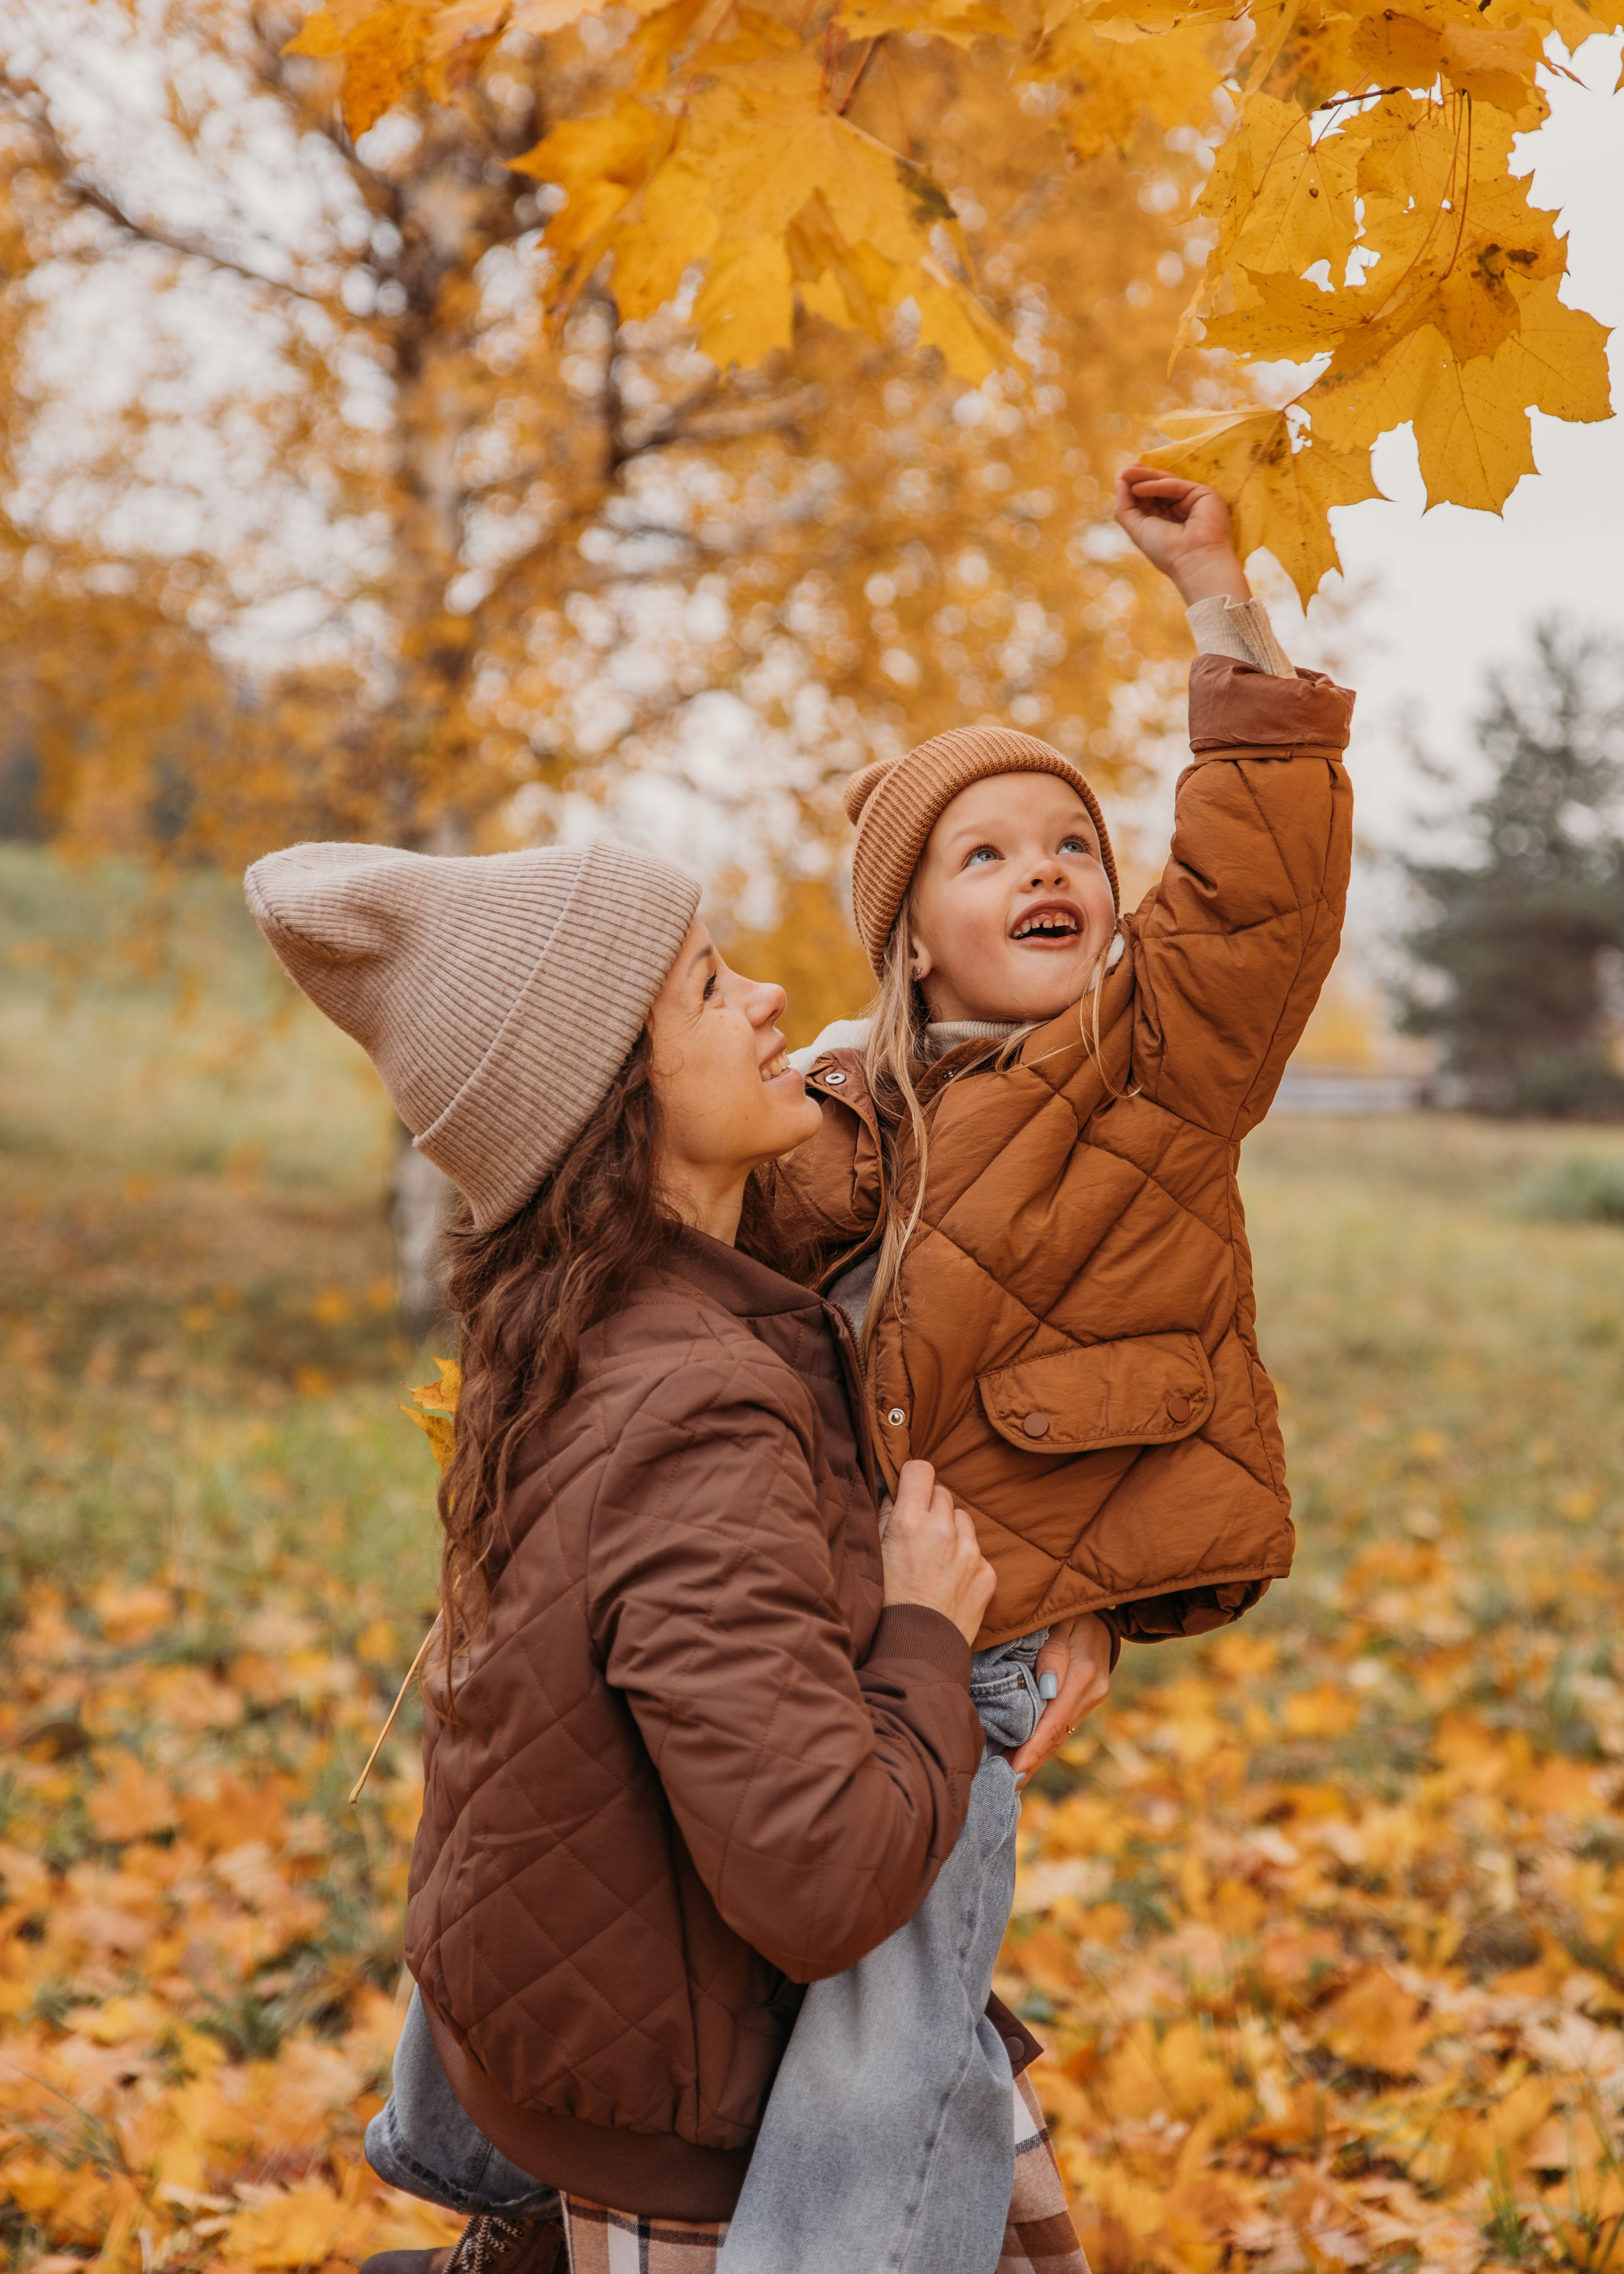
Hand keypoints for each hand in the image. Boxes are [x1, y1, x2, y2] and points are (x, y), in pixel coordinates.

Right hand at [880, 1459, 995, 1647]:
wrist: (916, 1649)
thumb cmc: (886, 1602)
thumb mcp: (875, 1554)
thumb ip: (887, 1516)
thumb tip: (898, 1491)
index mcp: (909, 1521)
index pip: (920, 1469)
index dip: (913, 1478)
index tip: (910, 1491)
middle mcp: (943, 1530)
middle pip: (943, 1492)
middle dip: (931, 1506)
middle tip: (920, 1531)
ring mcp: (969, 1552)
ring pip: (963, 1519)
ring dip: (951, 1530)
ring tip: (936, 1558)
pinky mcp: (986, 1572)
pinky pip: (978, 1551)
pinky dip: (966, 1559)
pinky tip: (950, 1580)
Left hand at [1008, 1612, 1112, 1782]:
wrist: (1102, 1609)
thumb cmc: (1072, 1608)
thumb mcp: (1063, 1618)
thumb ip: (1054, 1652)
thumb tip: (1047, 1689)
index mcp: (1084, 1673)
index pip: (1055, 1720)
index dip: (1033, 1748)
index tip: (1012, 1770)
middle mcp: (1090, 1693)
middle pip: (1056, 1736)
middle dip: (1030, 1762)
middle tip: (1001, 1785)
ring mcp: (1090, 1699)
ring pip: (1059, 1736)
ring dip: (1034, 1757)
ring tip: (1006, 1780)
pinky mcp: (1085, 1700)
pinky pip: (1061, 1727)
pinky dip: (1041, 1744)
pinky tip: (1022, 1758)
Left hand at [1114, 463, 1250, 607]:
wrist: (1194, 562)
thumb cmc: (1166, 552)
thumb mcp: (1137, 529)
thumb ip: (1125, 507)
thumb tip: (1119, 481)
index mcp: (1168, 522)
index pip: (1150, 500)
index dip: (1135, 489)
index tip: (1121, 479)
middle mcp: (1181, 511)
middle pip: (1158, 489)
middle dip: (1140, 479)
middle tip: (1124, 470)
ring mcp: (1193, 502)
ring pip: (1167, 484)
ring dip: (1146, 477)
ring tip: (1127, 472)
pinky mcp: (1204, 494)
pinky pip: (1176, 486)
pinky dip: (1157, 485)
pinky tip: (1138, 487)